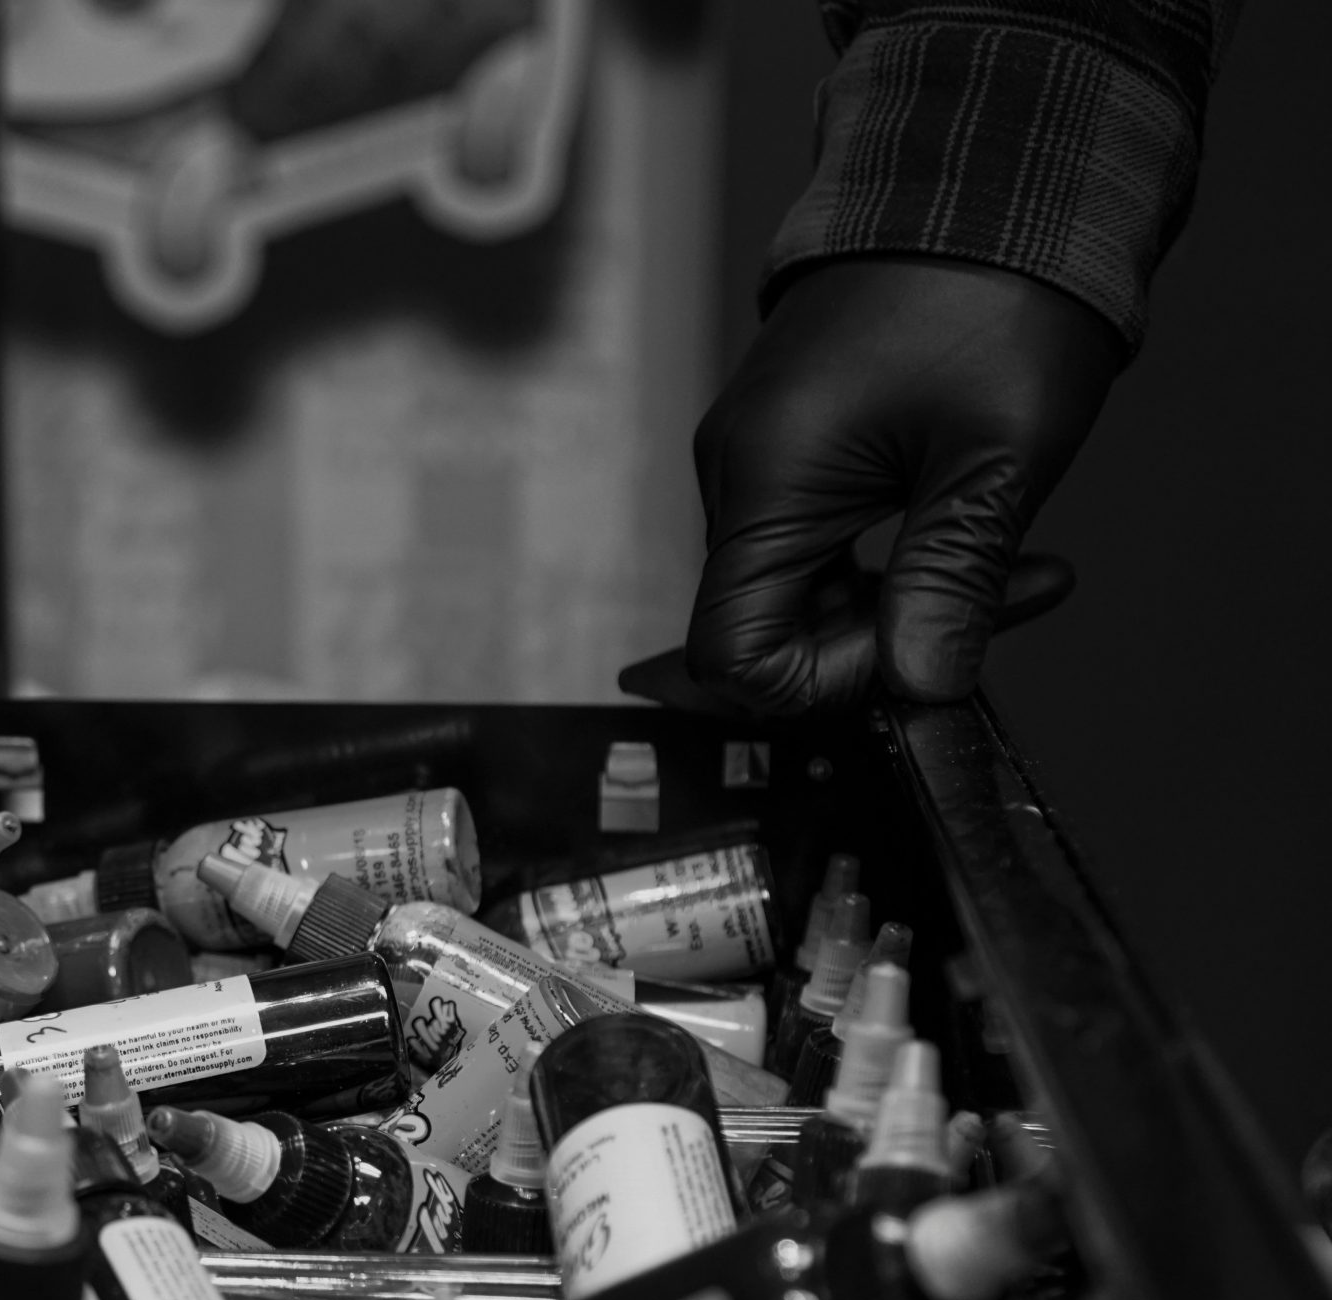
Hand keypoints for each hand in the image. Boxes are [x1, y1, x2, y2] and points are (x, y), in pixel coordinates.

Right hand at [681, 258, 1121, 712]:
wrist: (991, 169)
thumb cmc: (991, 285)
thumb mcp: (995, 454)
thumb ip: (951, 582)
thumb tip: (923, 685)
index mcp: (763, 479)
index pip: (736, 654)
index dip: (826, 680)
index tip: (926, 644)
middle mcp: (738, 471)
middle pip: (771, 625)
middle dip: (887, 635)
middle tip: (1001, 597)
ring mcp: (761, 454)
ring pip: (805, 585)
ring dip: (903, 594)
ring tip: (1008, 558)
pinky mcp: (793, 438)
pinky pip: (820, 535)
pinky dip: (893, 552)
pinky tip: (967, 519)